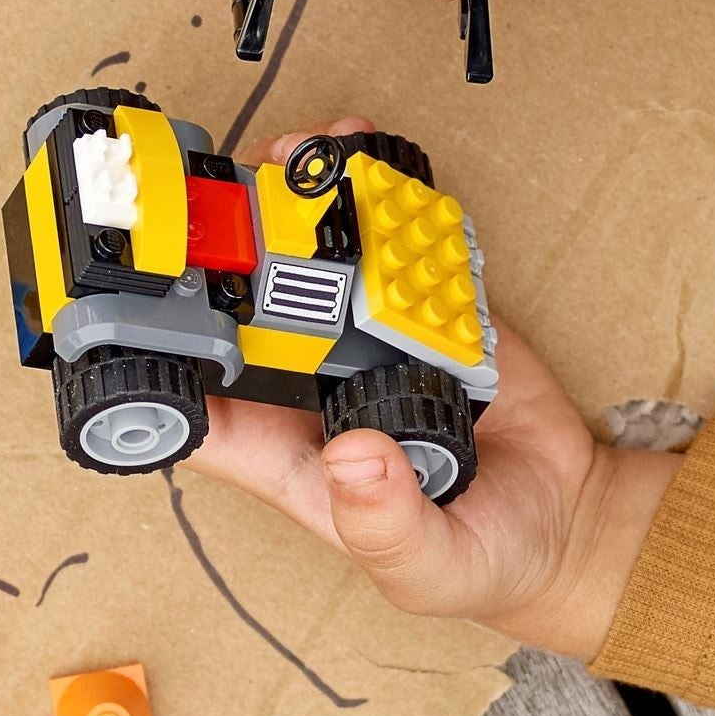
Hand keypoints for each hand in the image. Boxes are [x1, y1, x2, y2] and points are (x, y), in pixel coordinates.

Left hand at [189, 122, 679, 658]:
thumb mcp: (429, 565)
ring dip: (295, 202)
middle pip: (241, 309)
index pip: (196, 407)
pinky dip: (373, 193)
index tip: (148, 298)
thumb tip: (350, 459)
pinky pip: (385, 241)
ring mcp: (364, 340)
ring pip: (309, 260)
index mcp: (287, 453)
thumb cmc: (479, 560)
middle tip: (230, 194)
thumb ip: (388, 525)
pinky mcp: (421, 305)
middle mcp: (311, 387)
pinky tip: (361, 150)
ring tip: (300, 154)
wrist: (566, 518)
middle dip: (223, 245)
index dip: (154, 357)